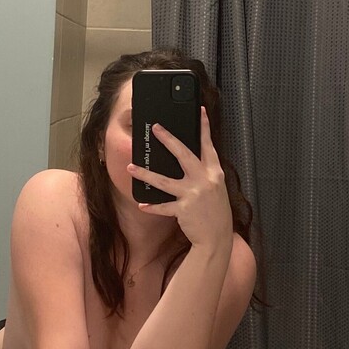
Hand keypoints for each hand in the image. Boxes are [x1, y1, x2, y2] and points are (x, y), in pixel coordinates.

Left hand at [128, 108, 231, 250]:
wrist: (217, 237)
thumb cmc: (216, 212)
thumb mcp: (216, 188)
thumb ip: (205, 173)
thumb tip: (189, 159)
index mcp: (214, 173)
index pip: (208, 146)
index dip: (204, 128)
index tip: (200, 111)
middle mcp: (204, 180)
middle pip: (183, 154)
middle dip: (168, 140)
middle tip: (156, 128)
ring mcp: (193, 194)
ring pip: (164, 181)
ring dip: (145, 174)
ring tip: (131, 167)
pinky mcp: (183, 209)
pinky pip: (163, 206)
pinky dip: (152, 206)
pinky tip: (142, 204)